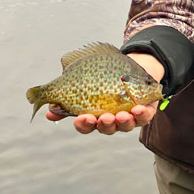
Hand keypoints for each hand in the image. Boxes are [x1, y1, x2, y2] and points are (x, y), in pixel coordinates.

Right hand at [45, 51, 164, 134]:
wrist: (131, 66)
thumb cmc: (103, 75)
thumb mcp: (83, 79)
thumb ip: (66, 94)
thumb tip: (47, 109)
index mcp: (94, 115)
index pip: (86, 125)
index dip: (83, 124)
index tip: (81, 118)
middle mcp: (112, 119)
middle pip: (107, 128)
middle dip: (105, 124)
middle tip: (103, 118)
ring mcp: (129, 116)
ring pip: (126, 125)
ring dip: (123, 122)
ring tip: (121, 115)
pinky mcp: (146, 111)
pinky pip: (145, 116)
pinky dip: (142, 114)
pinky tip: (138, 108)